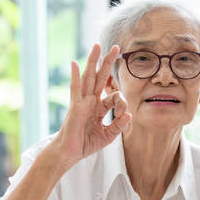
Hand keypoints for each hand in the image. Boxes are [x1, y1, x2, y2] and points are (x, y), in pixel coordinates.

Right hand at [52, 44, 131, 169]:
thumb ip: (118, 125)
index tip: (123, 115)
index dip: (122, 104)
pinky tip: (74, 63)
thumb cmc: (86, 143)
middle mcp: (90, 101)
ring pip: (89, 78)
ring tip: (97, 46)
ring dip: (93, 62)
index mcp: (99, 107)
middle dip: (108, 62)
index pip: (114, 97)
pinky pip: (76, 89)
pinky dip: (75, 77)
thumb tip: (130, 114)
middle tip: (115, 47)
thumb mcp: (108, 135)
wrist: (69, 153)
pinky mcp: (75, 107)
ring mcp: (82, 102)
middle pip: (101, 77)